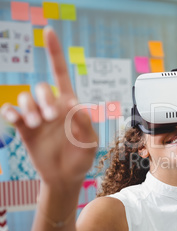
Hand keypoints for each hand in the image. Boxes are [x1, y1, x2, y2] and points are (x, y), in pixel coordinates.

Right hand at [0, 28, 97, 190]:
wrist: (65, 177)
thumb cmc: (81, 159)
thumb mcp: (90, 142)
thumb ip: (85, 124)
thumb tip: (74, 105)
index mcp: (70, 105)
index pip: (61, 74)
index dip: (54, 53)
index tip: (48, 31)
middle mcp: (52, 107)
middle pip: (42, 87)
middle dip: (45, 98)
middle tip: (51, 116)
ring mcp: (36, 117)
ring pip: (25, 97)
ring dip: (29, 107)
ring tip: (36, 124)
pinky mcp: (23, 129)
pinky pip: (11, 112)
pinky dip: (11, 112)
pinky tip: (16, 119)